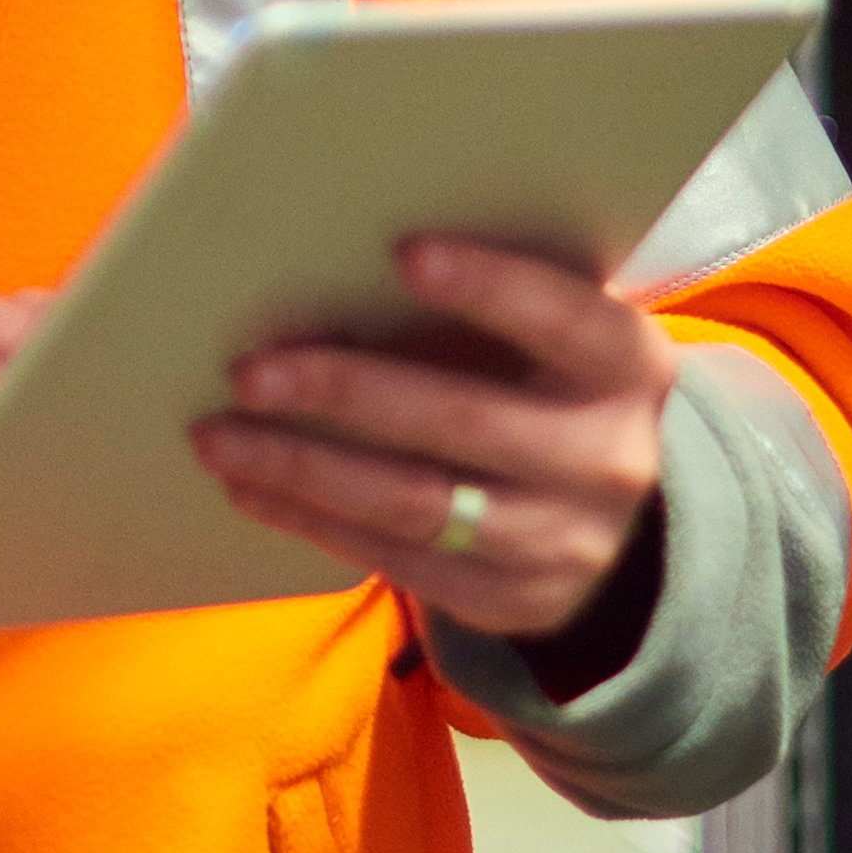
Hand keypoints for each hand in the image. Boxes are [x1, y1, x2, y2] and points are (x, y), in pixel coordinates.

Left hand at [191, 237, 672, 646]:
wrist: (634, 530)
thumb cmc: (558, 387)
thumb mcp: (560, 341)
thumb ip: (492, 307)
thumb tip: (335, 261)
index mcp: (630, 367)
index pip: (568, 321)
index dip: (492, 288)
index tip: (404, 252)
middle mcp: (607, 460)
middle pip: (464, 423)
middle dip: (346, 394)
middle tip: (249, 370)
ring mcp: (558, 543)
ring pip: (414, 505)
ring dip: (302, 469)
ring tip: (217, 438)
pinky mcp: (508, 601)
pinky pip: (394, 561)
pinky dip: (312, 519)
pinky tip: (250, 487)